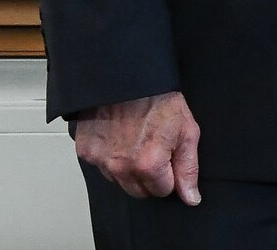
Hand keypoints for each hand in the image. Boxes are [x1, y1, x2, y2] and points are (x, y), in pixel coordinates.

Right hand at [73, 91, 200, 203]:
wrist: (129, 78)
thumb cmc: (160, 101)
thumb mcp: (187, 131)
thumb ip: (188, 168)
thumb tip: (191, 198)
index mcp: (149, 165)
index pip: (162, 191)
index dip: (169, 175)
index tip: (169, 157)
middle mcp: (121, 168)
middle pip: (139, 191)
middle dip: (150, 176)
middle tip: (154, 150)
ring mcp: (101, 161)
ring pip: (119, 181)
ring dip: (129, 169)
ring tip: (137, 141)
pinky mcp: (86, 152)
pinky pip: (101, 167)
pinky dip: (111, 157)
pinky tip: (119, 138)